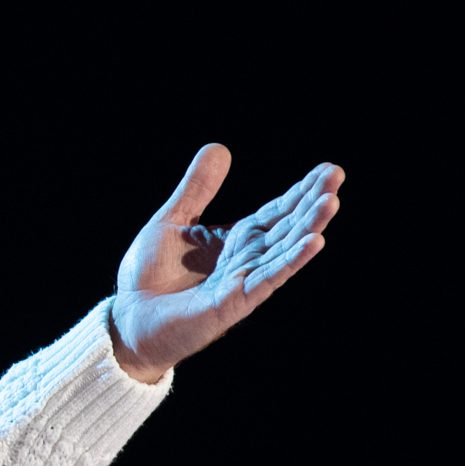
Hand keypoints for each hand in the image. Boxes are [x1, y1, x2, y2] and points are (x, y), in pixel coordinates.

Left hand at [108, 145, 343, 382]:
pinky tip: (312, 243)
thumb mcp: (172, 220)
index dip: (301, 192)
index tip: (328, 170)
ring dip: (309, 228)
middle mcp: (246, 260)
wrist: (127, 318)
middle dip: (312, 203)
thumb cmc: (148, 276)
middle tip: (337, 176)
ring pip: (283, 251)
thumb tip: (220, 147)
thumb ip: (197, 188)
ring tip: (331, 203)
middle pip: (287, 227)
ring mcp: (242, 282)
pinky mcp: (232, 304)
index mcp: (235, 240)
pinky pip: (266, 280)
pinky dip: (290, 261)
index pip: (276, 212)